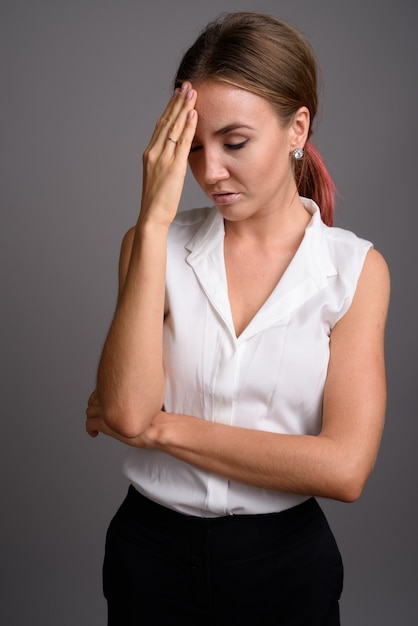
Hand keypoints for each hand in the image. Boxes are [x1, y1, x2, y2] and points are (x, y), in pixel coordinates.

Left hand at [85, 389, 158, 448]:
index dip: (99, 395)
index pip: (102, 389)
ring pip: (90, 412)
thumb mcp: (143, 400)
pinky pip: (89, 425)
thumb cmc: (155, 416)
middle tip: (98, 412)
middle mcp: (111, 398)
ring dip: (91, 417)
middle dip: (94, 406)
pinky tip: (94, 433)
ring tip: (96, 422)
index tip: (102, 401)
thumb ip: (131, 396)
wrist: (158, 427)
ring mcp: (107, 412)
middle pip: (94, 399)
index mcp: (121, 390)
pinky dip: (89, 429)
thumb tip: (127, 396)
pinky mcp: (105, 425)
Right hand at [139, 82, 197, 226]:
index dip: (170, 108)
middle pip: (167, 121)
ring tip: (192, 92)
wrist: (152, 216)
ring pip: (174, 127)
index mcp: (150, 153)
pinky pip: (182, 142)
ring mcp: (162, 158)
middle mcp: (154, 152)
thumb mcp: (160, 177)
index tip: (178, 94)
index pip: (161, 125)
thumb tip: (176, 153)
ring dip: (183, 108)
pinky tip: (194, 114)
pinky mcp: (172, 167)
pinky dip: (188, 126)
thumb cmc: (158, 202)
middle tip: (186, 85)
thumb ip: (166, 162)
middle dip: (177, 102)